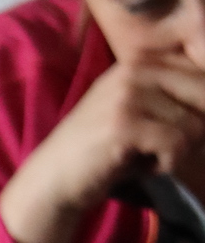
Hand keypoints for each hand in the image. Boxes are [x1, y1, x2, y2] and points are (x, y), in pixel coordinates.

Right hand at [0, 54, 204, 242]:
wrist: (52, 180)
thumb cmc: (99, 153)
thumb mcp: (136, 113)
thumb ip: (172, 100)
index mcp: (142, 63)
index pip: (201, 73)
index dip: (201, 110)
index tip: (183, 133)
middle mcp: (136, 70)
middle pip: (204, 95)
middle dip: (196, 131)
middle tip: (170, 151)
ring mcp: (128, 95)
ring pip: (193, 124)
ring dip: (178, 152)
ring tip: (151, 159)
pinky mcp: (124, 124)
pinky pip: (176, 144)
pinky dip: (168, 164)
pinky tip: (146, 168)